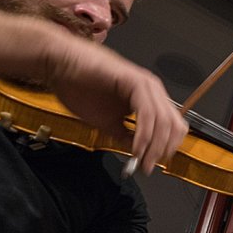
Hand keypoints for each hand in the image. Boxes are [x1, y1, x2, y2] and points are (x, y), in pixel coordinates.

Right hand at [39, 33, 185, 177]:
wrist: (59, 65)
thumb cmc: (79, 88)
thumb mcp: (107, 122)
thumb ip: (125, 136)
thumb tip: (138, 152)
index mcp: (150, 99)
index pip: (173, 127)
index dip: (166, 149)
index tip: (151, 164)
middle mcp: (153, 90)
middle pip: (174, 126)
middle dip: (162, 151)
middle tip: (147, 166)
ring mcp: (146, 84)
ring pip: (164, 121)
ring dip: (154, 146)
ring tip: (141, 160)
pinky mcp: (134, 80)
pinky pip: (147, 113)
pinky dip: (144, 134)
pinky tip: (135, 147)